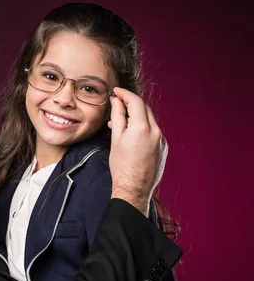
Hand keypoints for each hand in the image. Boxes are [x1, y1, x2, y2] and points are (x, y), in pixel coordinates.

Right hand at [108, 87, 167, 215]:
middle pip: (144, 108)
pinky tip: (132, 134)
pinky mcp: (163, 147)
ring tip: (121, 121)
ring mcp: (162, 139)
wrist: (134, 188)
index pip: (135, 102)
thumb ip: (117, 117)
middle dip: (131, 103)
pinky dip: (143, 127)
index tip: (116, 92)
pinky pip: (153, 131)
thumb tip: (117, 102)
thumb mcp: (116, 139)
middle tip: (118, 103)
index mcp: (142, 128)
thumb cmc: (122, 167)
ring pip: (149, 119)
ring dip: (137, 115)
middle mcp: (156, 131)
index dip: (125, 94)